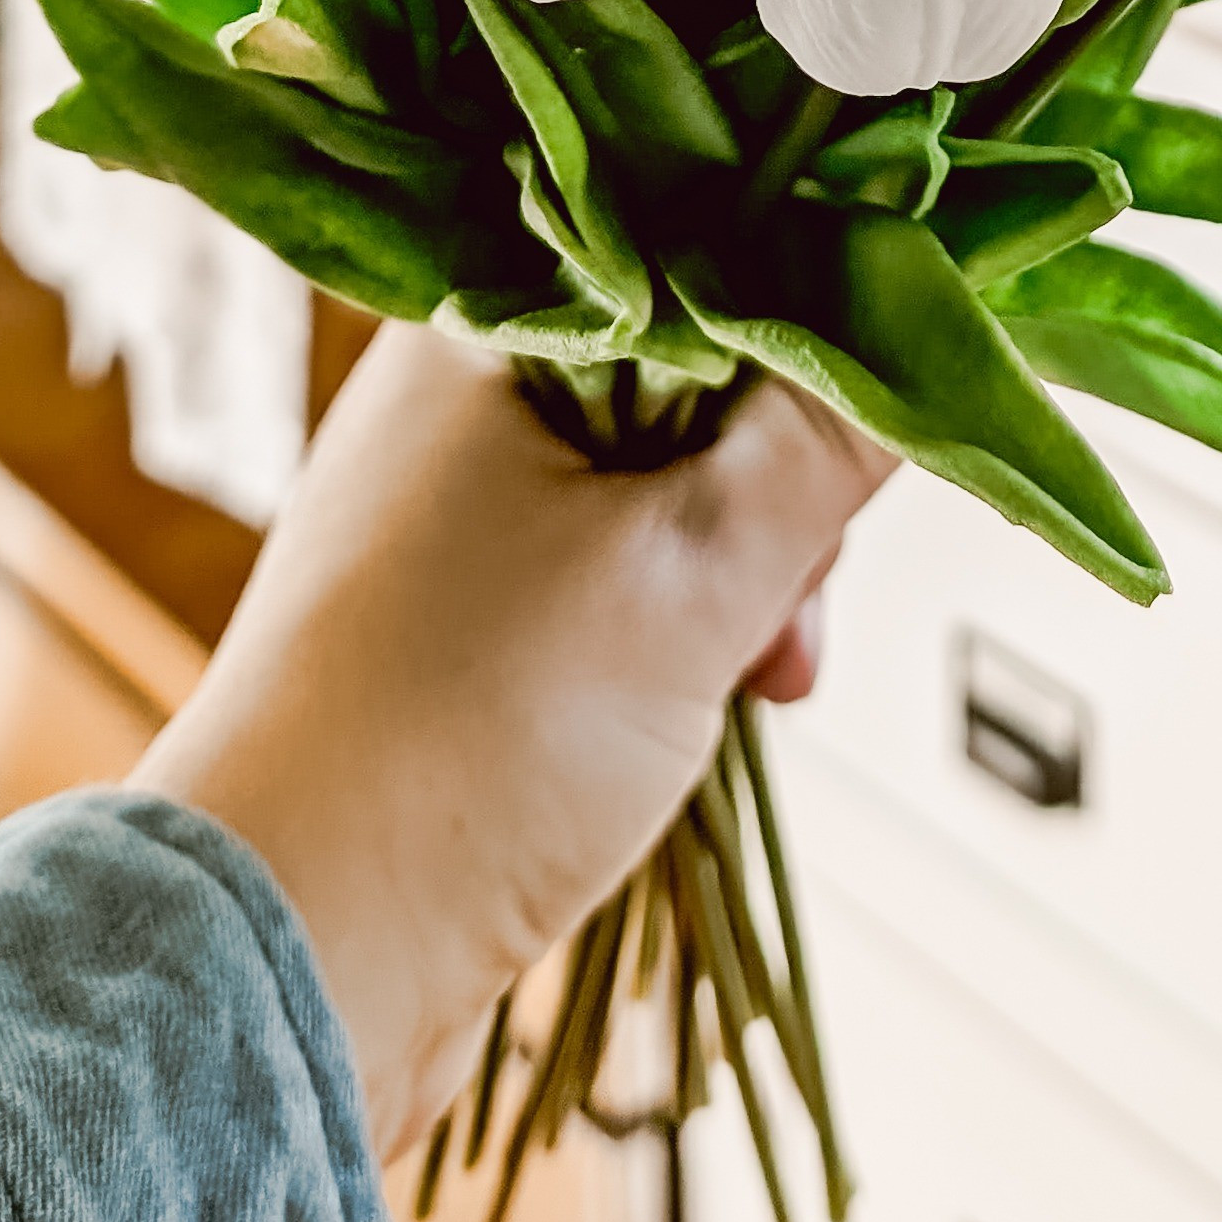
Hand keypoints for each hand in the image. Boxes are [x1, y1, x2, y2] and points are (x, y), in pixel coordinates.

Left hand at [134, 327, 890, 1152]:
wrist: (285, 958)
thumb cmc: (464, 739)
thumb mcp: (695, 572)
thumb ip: (831, 438)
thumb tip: (937, 315)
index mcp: (481, 325)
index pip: (702, 263)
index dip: (806, 350)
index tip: (853, 453)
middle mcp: (450, 400)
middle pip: (695, 389)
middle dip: (777, 501)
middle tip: (787, 610)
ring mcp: (441, 520)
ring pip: (660, 501)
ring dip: (735, 589)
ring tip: (746, 688)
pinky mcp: (446, 630)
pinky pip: (604, 591)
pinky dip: (671, 647)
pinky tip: (695, 722)